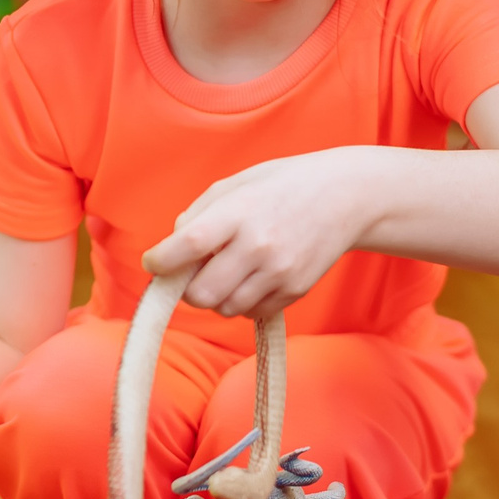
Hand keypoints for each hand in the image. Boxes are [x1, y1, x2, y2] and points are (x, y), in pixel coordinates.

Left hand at [142, 150, 375, 317]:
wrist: (345, 196)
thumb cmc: (280, 186)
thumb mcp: (235, 185)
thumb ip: (197, 216)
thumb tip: (170, 253)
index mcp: (238, 212)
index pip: (188, 245)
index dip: (161, 261)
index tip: (154, 263)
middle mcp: (258, 245)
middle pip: (201, 294)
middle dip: (187, 289)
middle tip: (193, 273)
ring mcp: (279, 272)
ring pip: (225, 309)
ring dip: (216, 297)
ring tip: (227, 271)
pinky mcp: (296, 290)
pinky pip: (252, 312)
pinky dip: (243, 302)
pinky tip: (252, 277)